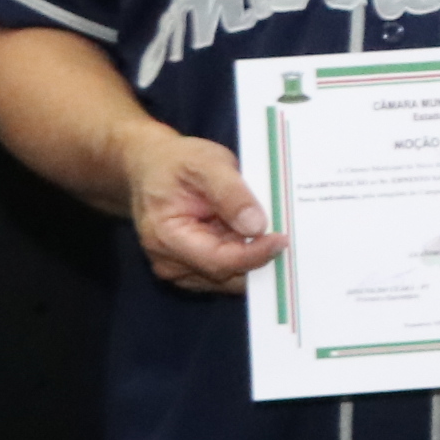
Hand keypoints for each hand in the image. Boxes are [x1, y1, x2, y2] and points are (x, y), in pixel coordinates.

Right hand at [122, 129, 286, 294]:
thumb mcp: (206, 163)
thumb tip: (256, 226)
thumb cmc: (176, 162)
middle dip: (258, 257)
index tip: (282, 239)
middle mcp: (168, 261)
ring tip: (272, 231)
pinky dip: (245, 257)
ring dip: (253, 258)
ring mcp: (179, 269)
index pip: (219, 261)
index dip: (254, 254)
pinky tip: (257, 238)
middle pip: (227, 274)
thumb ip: (230, 193)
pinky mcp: (191, 269)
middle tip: (288, 233)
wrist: (151, 167)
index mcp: (166, 236)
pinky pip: (227, 272)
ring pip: (230, 278)